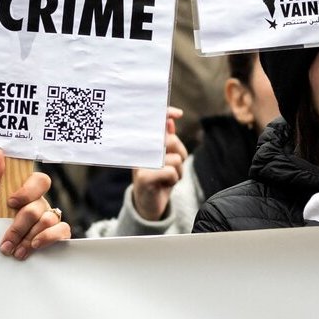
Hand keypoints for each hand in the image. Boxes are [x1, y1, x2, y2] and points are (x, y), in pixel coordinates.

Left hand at [0, 146, 72, 260]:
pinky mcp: (57, 233)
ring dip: (27, 238)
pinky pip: (63, 230)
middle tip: (6, 239)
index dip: (27, 191)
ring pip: (48, 220)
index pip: (39, 180)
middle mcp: (40, 202)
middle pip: (39, 205)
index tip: (10, 202)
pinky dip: (47, 238)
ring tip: (14, 250)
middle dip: (19, 225)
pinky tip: (33, 246)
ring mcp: (50, 217)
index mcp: (26, 190)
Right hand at [131, 106, 185, 220]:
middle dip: (180, 154)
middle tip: (174, 165)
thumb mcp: (165, 158)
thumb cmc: (159, 178)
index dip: (165, 113)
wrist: (149, 205)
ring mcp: (140, 164)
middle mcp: (139, 151)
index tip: (177, 114)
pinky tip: (165, 185)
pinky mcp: (144, 178)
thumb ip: (167, 139)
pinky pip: (171, 172)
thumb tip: (170, 121)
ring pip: (175, 158)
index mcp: (143, 144)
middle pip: (170, 141)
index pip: (154, 123)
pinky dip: (174, 180)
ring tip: (168, 177)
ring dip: (178, 171)